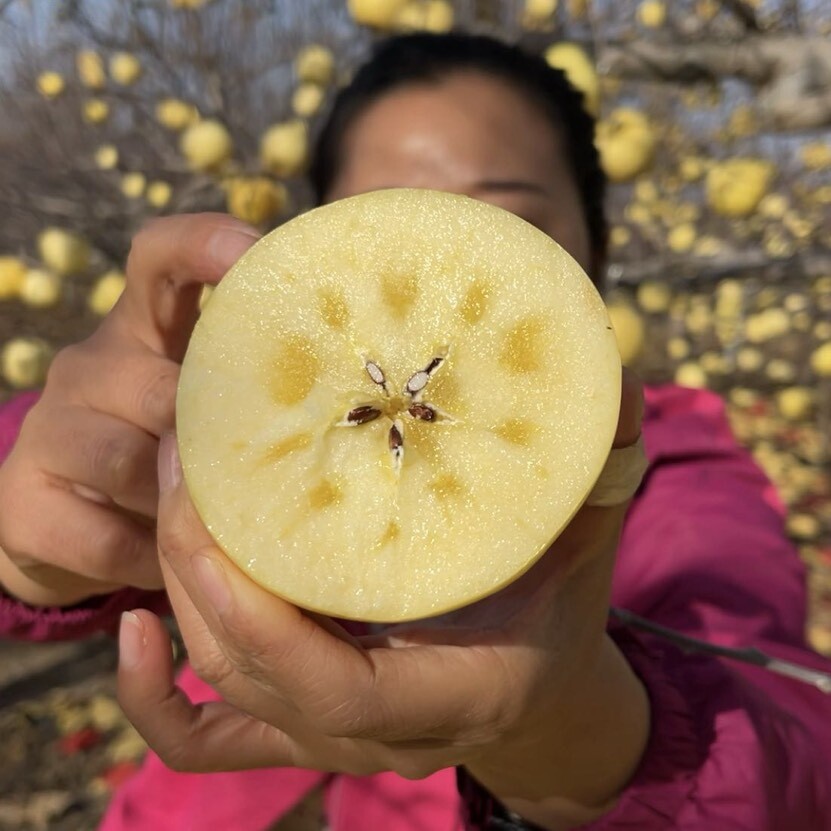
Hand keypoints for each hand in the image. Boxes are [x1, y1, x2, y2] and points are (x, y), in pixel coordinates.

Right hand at [0, 215, 258, 606]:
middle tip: (281, 469)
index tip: (255, 253)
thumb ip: (258, 389)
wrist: (62, 525)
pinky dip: (151, 560)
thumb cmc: (164, 452)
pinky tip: (172, 566)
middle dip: (222, 438)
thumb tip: (355, 390)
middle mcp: (91, 367)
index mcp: (143, 330)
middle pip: (164, 387)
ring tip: (226, 530)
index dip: (204, 246)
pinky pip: (108, 538)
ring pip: (135, 466)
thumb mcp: (208, 407)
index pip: (159, 258)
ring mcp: (49, 430)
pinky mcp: (22, 499)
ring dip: (187, 507)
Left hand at [118, 371, 647, 828]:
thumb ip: (595, 461)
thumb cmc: (562, 604)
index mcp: (452, 691)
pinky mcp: (303, 723)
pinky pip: (206, 739)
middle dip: (198, 574)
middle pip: (256, 677)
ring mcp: (332, 734)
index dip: (267, 627)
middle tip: (182, 461)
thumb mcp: (590, 535)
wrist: (542, 689)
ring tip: (169, 489)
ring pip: (226, 687)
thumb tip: (607, 374)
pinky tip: (132, 631)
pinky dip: (155, 699)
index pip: (336, 695)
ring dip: (179, 591)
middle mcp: (382, 730)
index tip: (224, 528)